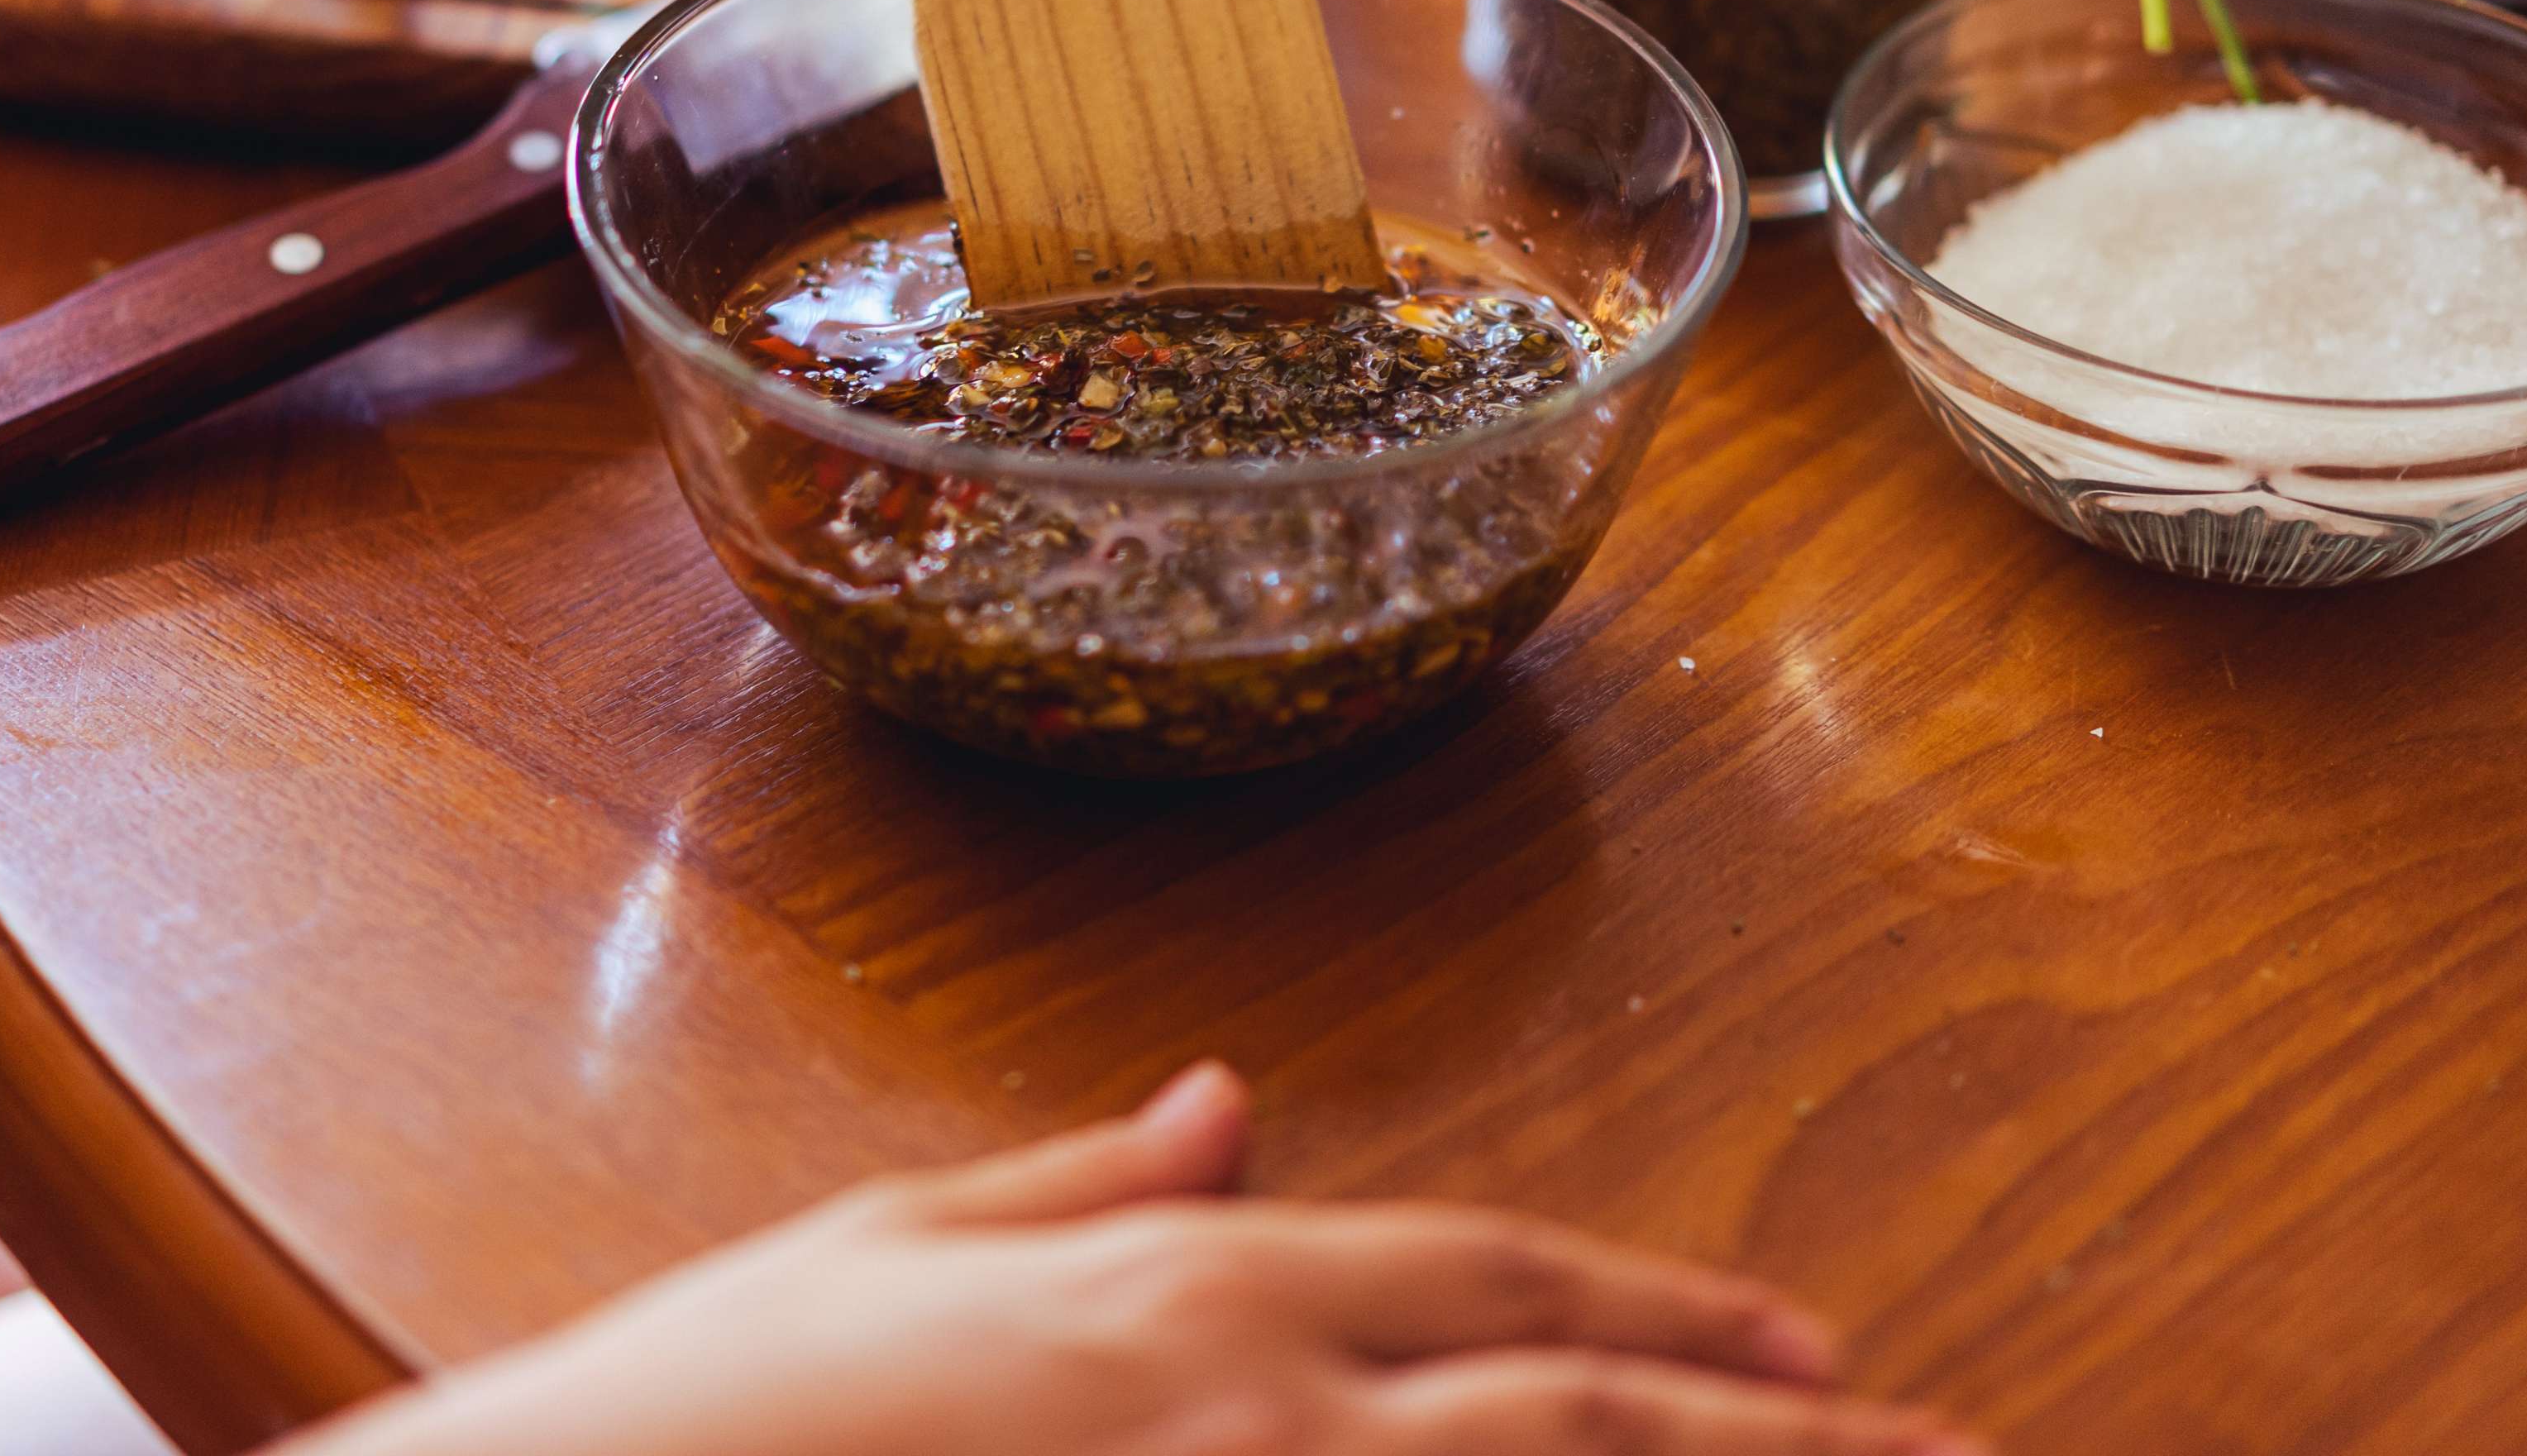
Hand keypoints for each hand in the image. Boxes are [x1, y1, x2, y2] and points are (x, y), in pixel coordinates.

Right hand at [314, 1066, 1988, 1455]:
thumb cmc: (708, 1403)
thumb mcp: (890, 1248)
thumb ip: (1080, 1180)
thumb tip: (1220, 1105)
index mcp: (1182, 1292)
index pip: (1490, 1287)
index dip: (1668, 1312)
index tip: (1818, 1352)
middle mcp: (1250, 1417)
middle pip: (1578, 1421)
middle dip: (1787, 1443)